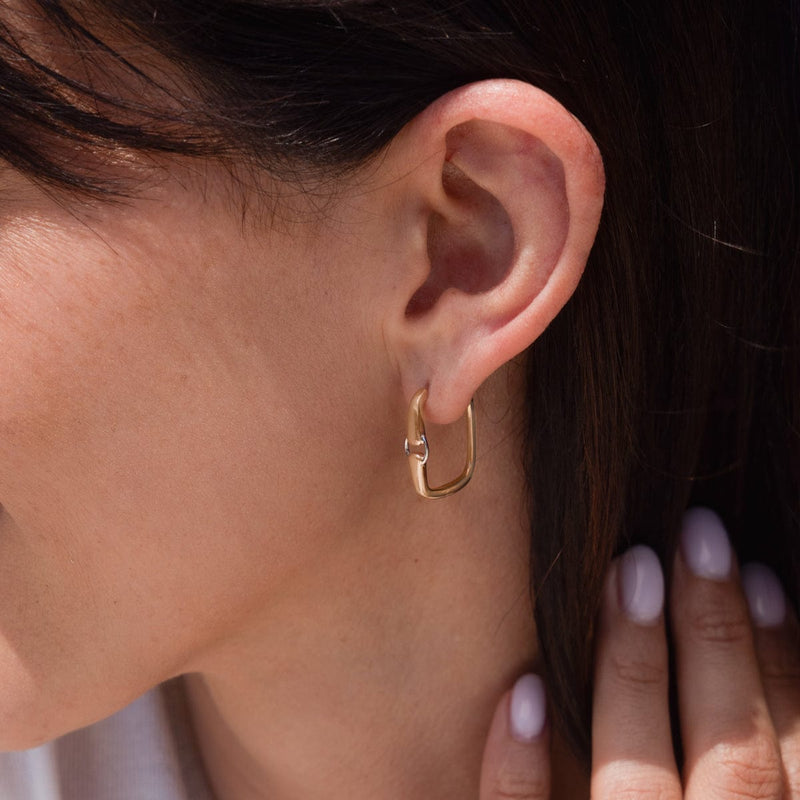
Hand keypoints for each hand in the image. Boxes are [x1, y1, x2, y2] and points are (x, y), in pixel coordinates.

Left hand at [479, 508, 799, 798]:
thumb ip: (755, 759)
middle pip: (729, 751)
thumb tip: (751, 651)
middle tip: (698, 531)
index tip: (759, 573)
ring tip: (626, 571)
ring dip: (632, 671)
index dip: (781, 659)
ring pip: (636, 782)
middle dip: (717, 634)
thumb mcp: (749, 799)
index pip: (782, 747)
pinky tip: (520, 696)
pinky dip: (521, 774)